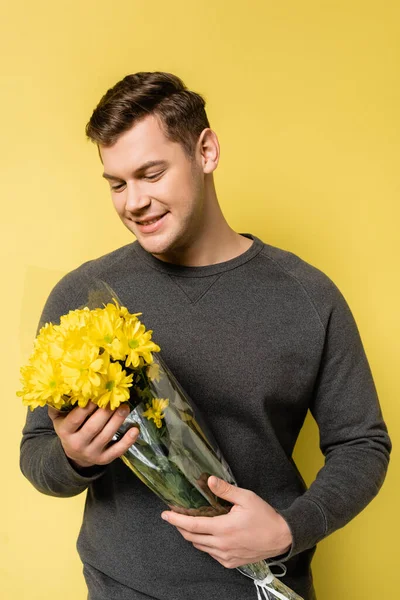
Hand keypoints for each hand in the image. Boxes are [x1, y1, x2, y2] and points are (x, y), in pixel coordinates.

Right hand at [48, 401, 138, 468]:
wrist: (74, 456)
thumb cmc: (69, 430)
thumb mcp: (59, 419)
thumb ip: (57, 405)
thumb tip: (59, 387)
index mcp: (65, 432)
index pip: (75, 419)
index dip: (87, 407)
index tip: (98, 393)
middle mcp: (77, 444)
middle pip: (93, 427)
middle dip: (105, 412)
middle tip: (115, 398)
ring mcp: (91, 453)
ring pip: (106, 436)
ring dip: (117, 421)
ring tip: (125, 407)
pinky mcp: (104, 459)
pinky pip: (117, 451)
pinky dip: (127, 441)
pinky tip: (135, 430)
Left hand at [161, 476, 291, 568]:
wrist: (281, 537)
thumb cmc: (264, 516)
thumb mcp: (246, 498)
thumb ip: (225, 490)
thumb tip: (208, 480)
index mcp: (223, 529)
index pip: (192, 526)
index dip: (176, 520)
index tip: (165, 514)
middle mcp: (221, 545)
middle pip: (192, 538)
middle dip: (181, 527)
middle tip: (176, 516)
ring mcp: (225, 556)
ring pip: (200, 547)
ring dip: (192, 536)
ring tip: (191, 523)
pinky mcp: (231, 562)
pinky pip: (211, 554)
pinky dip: (205, 544)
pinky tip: (209, 534)